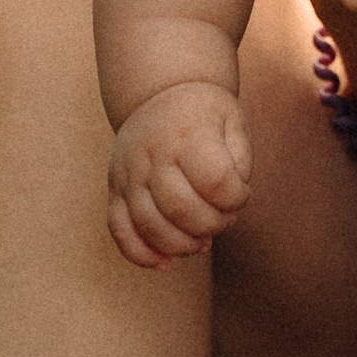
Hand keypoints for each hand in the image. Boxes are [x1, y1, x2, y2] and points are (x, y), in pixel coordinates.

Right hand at [109, 82, 253, 267]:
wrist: (159, 93)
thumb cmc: (205, 114)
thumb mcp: (234, 122)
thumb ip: (239, 162)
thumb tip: (228, 204)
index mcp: (187, 134)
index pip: (215, 180)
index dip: (236, 199)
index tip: (241, 195)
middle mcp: (152, 154)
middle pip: (180, 208)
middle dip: (211, 225)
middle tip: (224, 219)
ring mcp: (128, 173)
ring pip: (148, 224)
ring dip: (181, 245)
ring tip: (202, 242)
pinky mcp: (114, 189)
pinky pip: (119, 229)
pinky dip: (140, 254)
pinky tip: (164, 263)